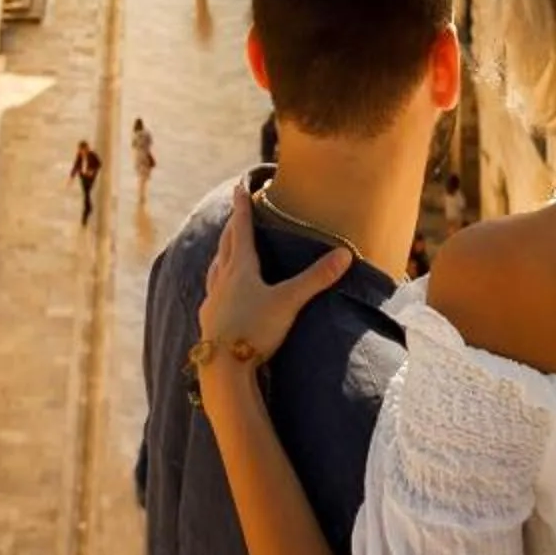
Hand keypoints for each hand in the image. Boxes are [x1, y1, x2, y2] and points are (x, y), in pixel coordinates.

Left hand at [198, 192, 350, 393]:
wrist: (223, 368)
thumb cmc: (255, 330)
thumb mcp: (289, 302)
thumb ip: (316, 278)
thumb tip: (346, 254)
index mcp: (241, 268)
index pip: (241, 229)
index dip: (242, 207)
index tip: (239, 186)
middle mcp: (222, 279)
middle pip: (226, 245)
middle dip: (232, 227)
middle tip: (234, 213)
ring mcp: (212, 300)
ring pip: (215, 268)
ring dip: (221, 254)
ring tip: (224, 249)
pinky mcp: (209, 320)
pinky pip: (211, 294)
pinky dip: (216, 284)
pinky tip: (217, 294)